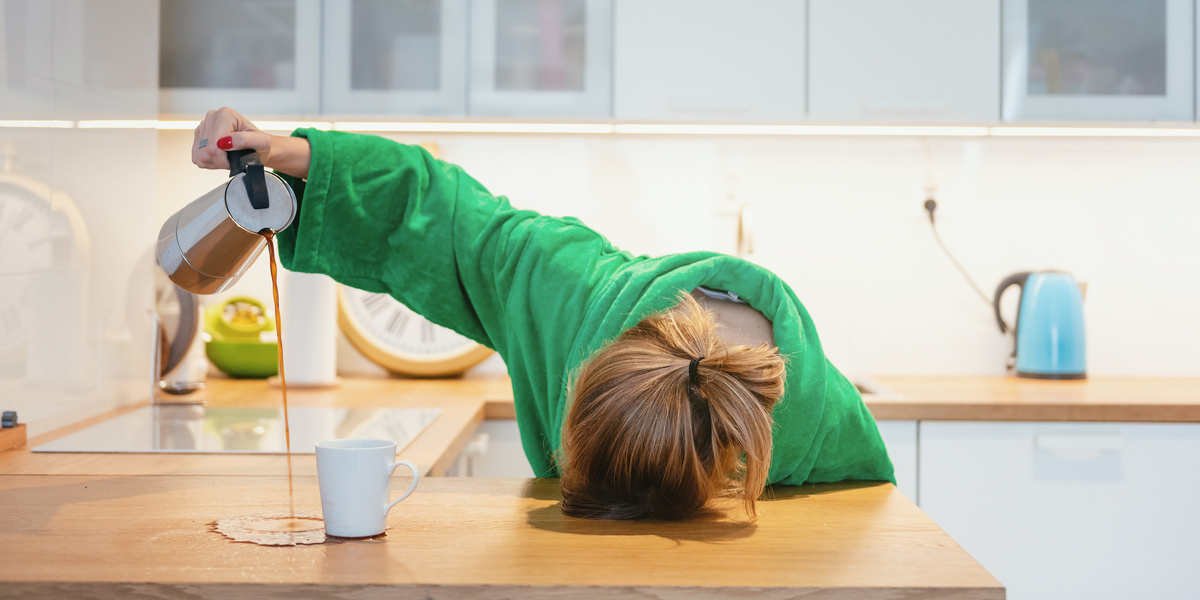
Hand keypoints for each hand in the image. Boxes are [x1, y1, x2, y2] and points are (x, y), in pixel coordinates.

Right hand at [191, 107, 311, 178]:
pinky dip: (208, 161)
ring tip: (227, 157)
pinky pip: (196, 156)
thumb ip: (245, 140)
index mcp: (226, 115)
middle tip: (232, 159)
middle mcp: (212, 117)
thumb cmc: (260, 144)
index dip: (224, 159)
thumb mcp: (261, 142)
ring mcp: (203, 126)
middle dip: (219, 161)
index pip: (214, 145)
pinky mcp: (198, 137)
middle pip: (205, 151)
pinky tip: (220, 157)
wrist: (258, 148)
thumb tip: (226, 142)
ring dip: (214, 162)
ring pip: (199, 155)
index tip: (235, 159)